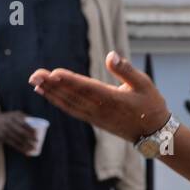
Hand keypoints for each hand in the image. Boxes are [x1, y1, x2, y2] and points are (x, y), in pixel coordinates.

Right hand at [0, 111, 37, 154]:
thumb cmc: (8, 118)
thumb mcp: (14, 114)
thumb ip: (25, 117)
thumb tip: (38, 124)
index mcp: (13, 116)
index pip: (23, 123)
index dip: (30, 128)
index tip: (36, 133)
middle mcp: (9, 123)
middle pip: (20, 132)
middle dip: (29, 137)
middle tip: (36, 141)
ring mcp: (5, 131)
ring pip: (17, 139)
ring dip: (26, 145)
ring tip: (33, 148)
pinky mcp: (3, 138)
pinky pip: (13, 144)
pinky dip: (21, 149)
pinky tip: (26, 152)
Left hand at [30, 53, 168, 143]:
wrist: (155, 134)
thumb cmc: (151, 105)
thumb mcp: (144, 84)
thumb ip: (126, 70)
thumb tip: (111, 55)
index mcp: (113, 99)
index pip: (87, 88)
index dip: (69, 81)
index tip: (53, 73)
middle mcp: (101, 110)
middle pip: (73, 96)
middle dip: (52, 85)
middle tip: (34, 75)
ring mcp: (96, 117)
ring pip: (69, 104)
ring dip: (51, 94)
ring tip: (35, 83)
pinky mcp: (95, 121)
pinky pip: (73, 111)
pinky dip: (59, 103)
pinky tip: (49, 95)